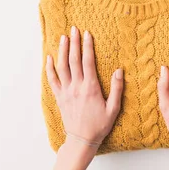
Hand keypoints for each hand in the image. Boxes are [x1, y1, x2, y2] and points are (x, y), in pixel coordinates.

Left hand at [44, 26, 123, 169]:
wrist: (82, 140)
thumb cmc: (99, 125)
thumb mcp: (113, 108)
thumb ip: (117, 89)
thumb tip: (119, 71)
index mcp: (90, 88)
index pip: (88, 62)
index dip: (87, 46)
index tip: (87, 34)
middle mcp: (76, 87)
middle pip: (73, 60)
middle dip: (73, 43)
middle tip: (74, 29)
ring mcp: (66, 91)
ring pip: (62, 67)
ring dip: (62, 51)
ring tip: (63, 37)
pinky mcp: (59, 97)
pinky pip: (52, 80)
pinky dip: (50, 68)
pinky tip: (49, 58)